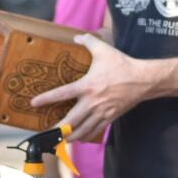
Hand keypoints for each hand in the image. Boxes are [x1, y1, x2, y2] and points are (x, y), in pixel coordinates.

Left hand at [30, 34, 153, 142]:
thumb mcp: (104, 49)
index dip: (47, 99)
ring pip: (83, 129)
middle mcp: (93, 102)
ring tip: (61, 141)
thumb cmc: (122, 65)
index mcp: (87, 86)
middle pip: (71, 120)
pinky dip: (86, 136)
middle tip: (47, 135)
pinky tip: (79, 139)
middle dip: (58, 129)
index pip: (62, 93)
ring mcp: (102, 112)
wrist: (143, 80)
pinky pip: (96, 130)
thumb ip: (88, 41)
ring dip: (71, 137)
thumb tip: (76, 36)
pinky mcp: (110, 117)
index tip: (34, 103)